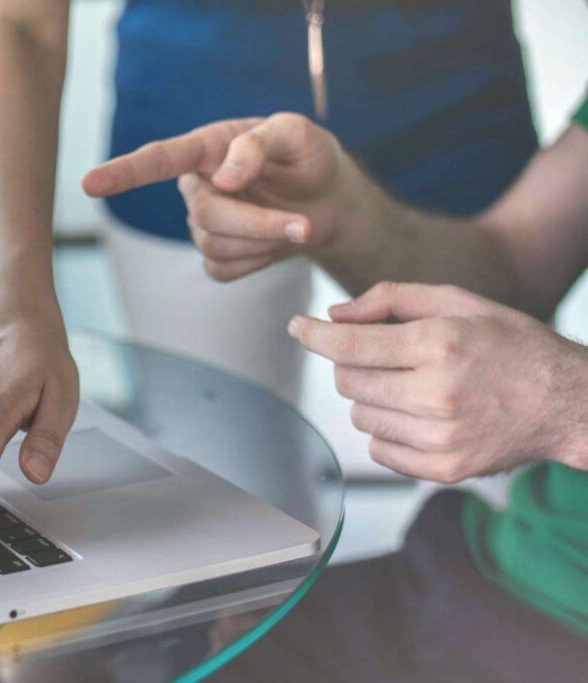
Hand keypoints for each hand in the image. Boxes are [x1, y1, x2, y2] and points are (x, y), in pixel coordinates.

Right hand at [83, 113, 358, 280]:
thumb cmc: (308, 158)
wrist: (329, 201)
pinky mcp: (216, 256)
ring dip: (264, 241)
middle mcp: (197, 185)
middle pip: (206, 215)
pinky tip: (274, 243)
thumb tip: (225, 177)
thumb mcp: (298, 135)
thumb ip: (260, 144)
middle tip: (303, 225)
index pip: (158, 160)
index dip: (123, 173)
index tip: (89, 184)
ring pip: (215, 246)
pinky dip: (259, 261)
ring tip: (297, 224)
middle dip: (257, 224)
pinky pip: (224, 270)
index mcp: (207, 148)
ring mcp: (203, 224)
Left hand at [288, 282, 587, 481]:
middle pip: (348, 381)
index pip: (349, 345)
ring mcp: (440, 438)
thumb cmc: (510, 344)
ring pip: (359, 416)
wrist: (567, 403)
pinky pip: (379, 450)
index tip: (297, 327)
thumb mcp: (458, 302)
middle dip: (353, 363)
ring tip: (412, 385)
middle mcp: (437, 394)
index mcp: (439, 345)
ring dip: (371, 397)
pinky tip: (418, 414)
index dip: (314, 335)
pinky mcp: (443, 470)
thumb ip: (390, 299)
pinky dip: (387, 431)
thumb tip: (333, 316)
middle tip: (384, 355)